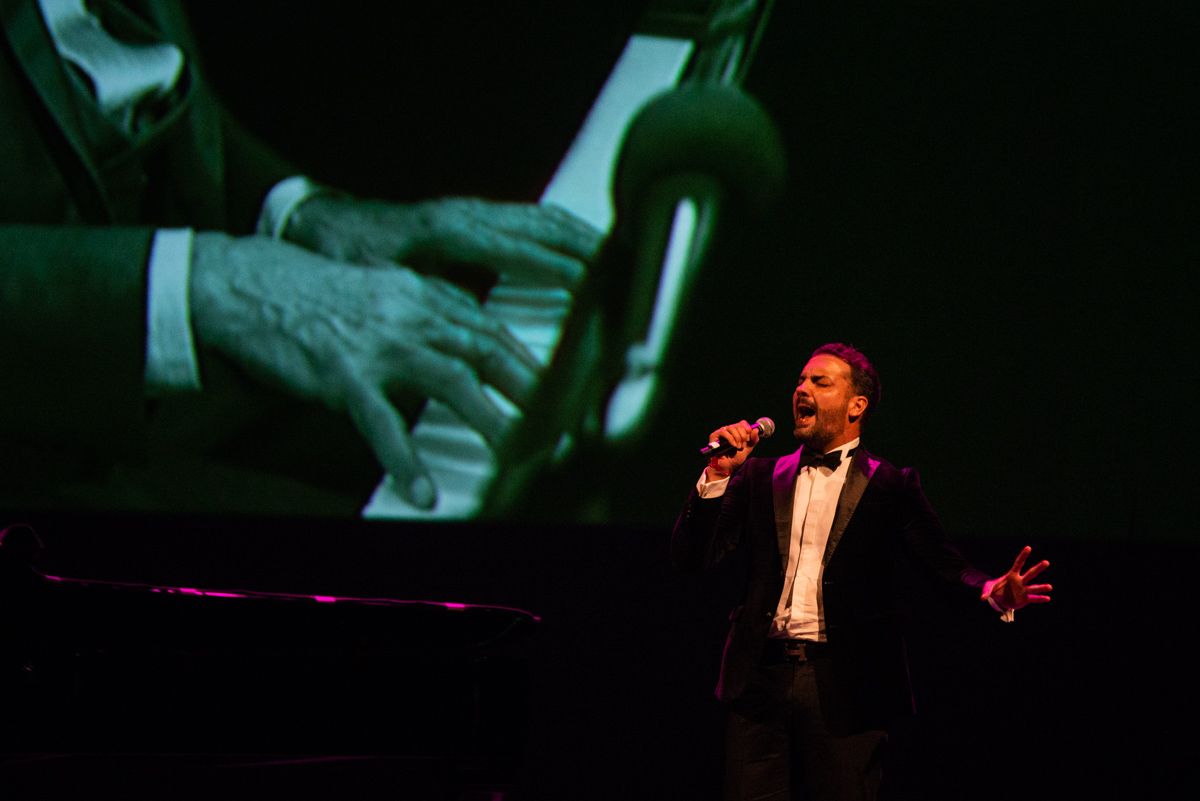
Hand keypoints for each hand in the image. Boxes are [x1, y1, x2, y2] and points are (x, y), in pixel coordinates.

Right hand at [190, 233, 541, 508]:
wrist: (258, 286)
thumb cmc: (330, 299)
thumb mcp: (395, 295)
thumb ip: (441, 317)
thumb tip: (488, 346)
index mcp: (433, 299)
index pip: (501, 332)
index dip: (541, 365)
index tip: (572, 394)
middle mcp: (416, 317)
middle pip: (491, 354)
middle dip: (536, 394)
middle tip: (566, 431)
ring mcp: (382, 345)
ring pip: (452, 382)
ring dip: (492, 422)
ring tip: (520, 459)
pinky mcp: (345, 375)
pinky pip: (381, 424)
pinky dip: (405, 460)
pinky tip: (424, 493)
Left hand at [283, 194, 602, 288]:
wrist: (318, 224)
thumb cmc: (347, 259)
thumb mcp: (382, 287)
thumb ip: (427, 307)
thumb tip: (470, 336)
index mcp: (446, 231)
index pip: (518, 248)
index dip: (557, 268)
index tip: (592, 288)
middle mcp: (466, 215)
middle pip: (543, 226)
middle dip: (587, 250)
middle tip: (625, 275)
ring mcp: (473, 211)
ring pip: (543, 218)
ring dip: (583, 238)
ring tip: (622, 261)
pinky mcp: (475, 216)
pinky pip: (533, 219)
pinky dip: (567, 233)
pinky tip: (585, 249)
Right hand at [704, 420, 760, 480]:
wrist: (727, 466)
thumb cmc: (736, 458)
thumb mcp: (748, 448)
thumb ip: (753, 440)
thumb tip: (756, 430)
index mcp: (737, 432)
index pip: (742, 423)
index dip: (747, 428)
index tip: (749, 437)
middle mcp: (729, 430)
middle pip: (738, 425)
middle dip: (743, 435)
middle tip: (743, 445)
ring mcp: (722, 432)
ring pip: (731, 427)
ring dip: (737, 437)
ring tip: (738, 447)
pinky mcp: (715, 435)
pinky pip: (724, 432)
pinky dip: (730, 438)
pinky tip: (733, 445)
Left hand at [982, 546, 1052, 610]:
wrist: (1001, 600)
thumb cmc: (996, 590)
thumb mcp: (989, 589)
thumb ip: (987, 592)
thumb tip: (982, 598)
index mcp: (1012, 575)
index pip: (1018, 564)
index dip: (1023, 556)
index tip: (1028, 547)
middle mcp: (1020, 581)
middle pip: (1030, 574)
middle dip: (1038, 568)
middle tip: (1046, 562)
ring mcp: (1024, 590)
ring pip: (1034, 587)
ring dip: (1041, 587)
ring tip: (1050, 587)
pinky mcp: (1025, 599)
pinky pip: (1034, 598)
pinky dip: (1040, 599)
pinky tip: (1048, 598)